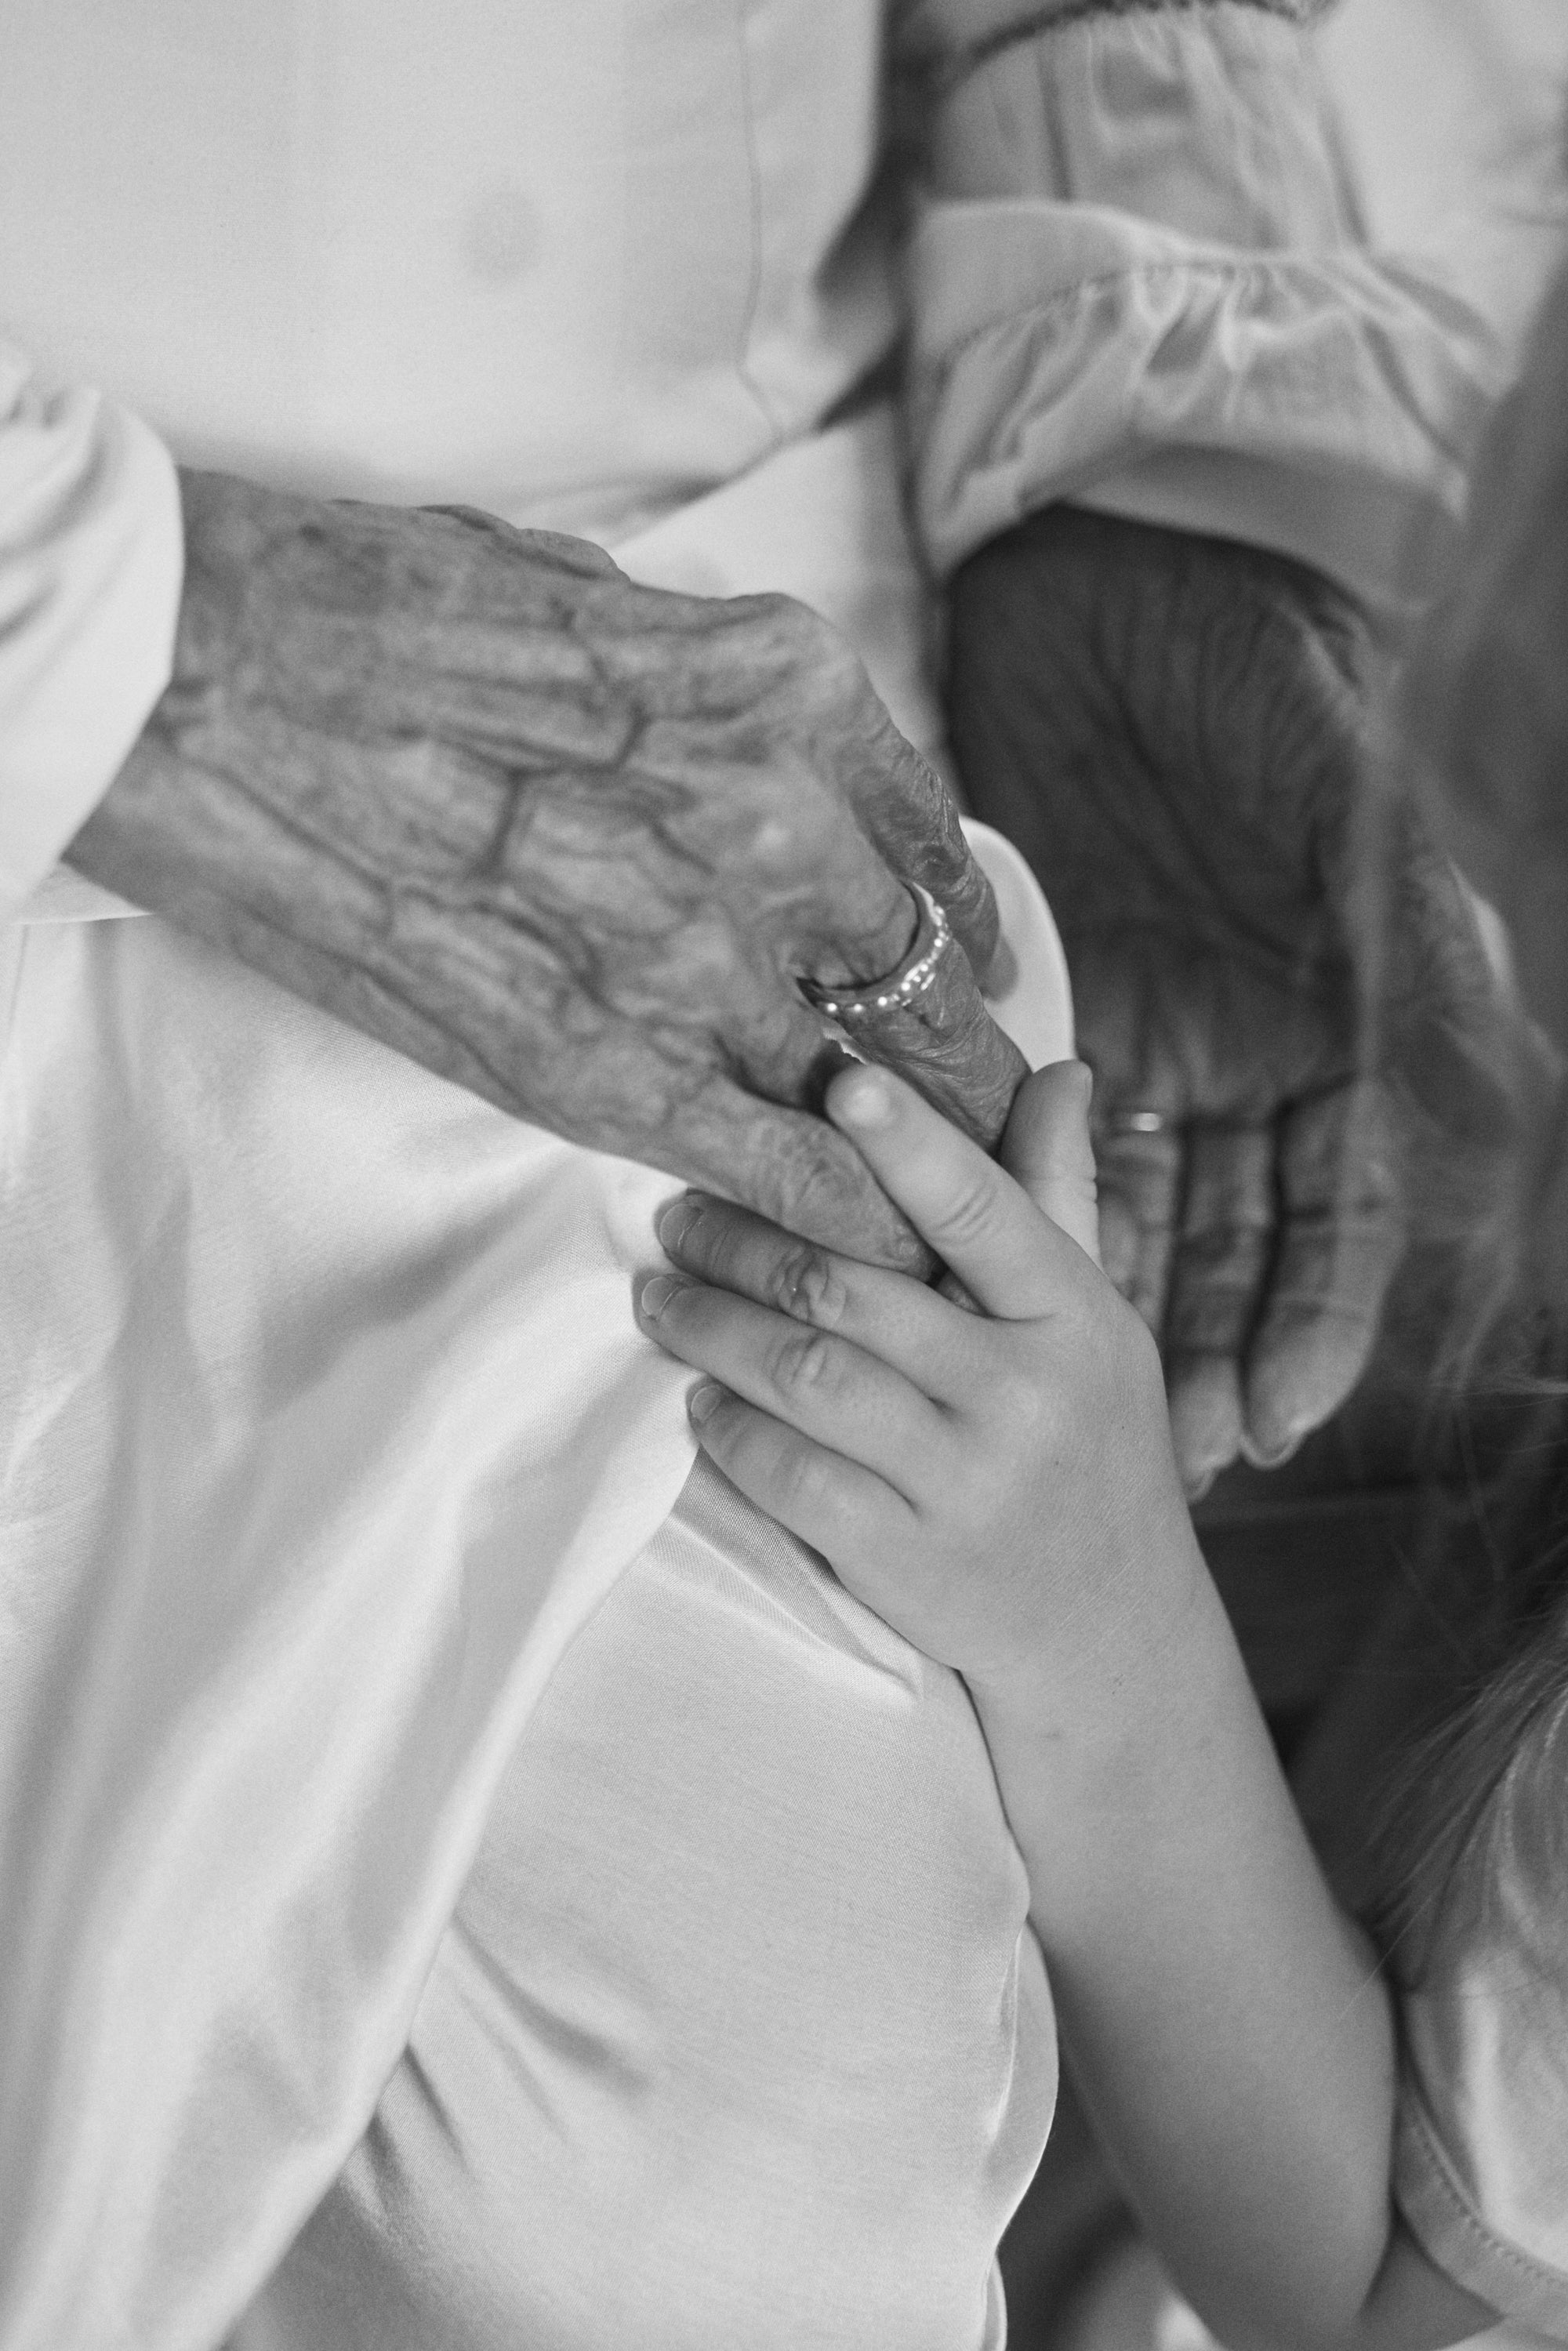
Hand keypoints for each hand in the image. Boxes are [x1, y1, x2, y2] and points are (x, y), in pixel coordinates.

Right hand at [68, 470, 1010, 1269]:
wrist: (209, 683)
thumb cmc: (373, 614)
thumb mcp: (590, 609)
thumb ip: (697, 698)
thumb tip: (731, 747)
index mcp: (786, 690)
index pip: (930, 840)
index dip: (956, 923)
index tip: (968, 967)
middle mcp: (779, 821)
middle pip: (924, 975)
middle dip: (959, 1048)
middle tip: (980, 1104)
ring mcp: (701, 956)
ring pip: (879, 1083)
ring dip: (915, 1143)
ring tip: (938, 1193)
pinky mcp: (607, 1071)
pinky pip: (786, 1167)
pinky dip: (843, 1213)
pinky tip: (874, 1245)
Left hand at [633, 1059, 1194, 1699]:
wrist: (1110, 1632)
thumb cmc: (1090, 1444)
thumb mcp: (1097, 1322)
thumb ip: (1060, 1196)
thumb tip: (1058, 1068)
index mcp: (1074, 1316)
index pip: (983, 1211)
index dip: (909, 1146)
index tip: (838, 1084)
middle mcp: (1022, 1395)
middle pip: (852, 1289)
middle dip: (742, 1242)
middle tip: (677, 1213)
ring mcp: (961, 1482)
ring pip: (803, 1375)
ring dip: (711, 1327)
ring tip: (661, 1295)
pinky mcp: (903, 1559)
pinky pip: (786, 1476)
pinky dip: (727, 1429)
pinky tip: (697, 1398)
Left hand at [945, 507, 1537, 1491]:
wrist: (1127, 587)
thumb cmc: (1274, 696)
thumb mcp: (1369, 838)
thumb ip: (1426, 988)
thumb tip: (1499, 1126)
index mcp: (1337, 1040)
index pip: (1334, 1216)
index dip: (1311, 1322)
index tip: (1268, 1426)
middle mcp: (1241, 1060)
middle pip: (1222, 1236)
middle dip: (1194, 1348)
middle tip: (1149, 1459)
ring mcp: (1140, 1036)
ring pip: (1118, 1204)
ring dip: (1096, 1306)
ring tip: (1045, 1404)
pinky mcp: (1033, 1003)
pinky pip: (1014, 1137)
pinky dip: (989, 1213)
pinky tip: (957, 1289)